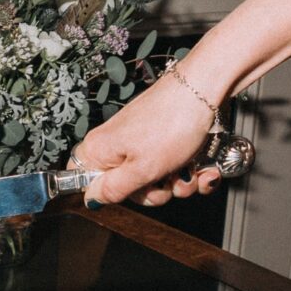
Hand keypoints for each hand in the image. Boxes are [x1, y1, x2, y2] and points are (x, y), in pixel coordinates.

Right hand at [73, 69, 225, 206]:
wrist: (206, 91)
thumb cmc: (172, 122)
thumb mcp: (141, 169)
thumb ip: (113, 189)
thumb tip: (90, 199)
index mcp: (100, 150)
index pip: (83, 181)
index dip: (105, 193)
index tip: (128, 191)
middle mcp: (118, 146)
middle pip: (128, 189)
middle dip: (155, 192)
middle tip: (165, 181)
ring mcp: (144, 144)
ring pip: (157, 182)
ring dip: (180, 183)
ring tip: (189, 170)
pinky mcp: (166, 141)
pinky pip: (175, 170)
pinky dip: (192, 173)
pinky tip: (202, 168)